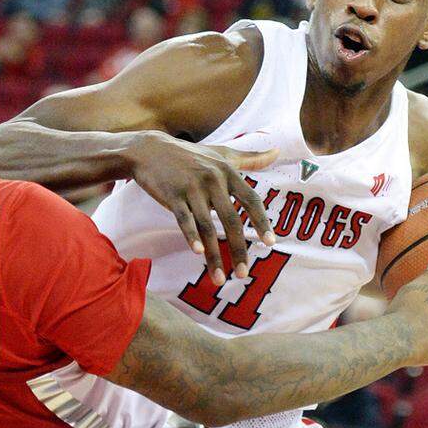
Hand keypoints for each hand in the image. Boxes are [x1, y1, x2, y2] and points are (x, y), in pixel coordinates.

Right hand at [125, 132, 277, 285]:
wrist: (150, 150)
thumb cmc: (189, 155)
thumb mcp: (221, 153)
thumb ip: (250, 158)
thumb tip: (277, 151)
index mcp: (227, 172)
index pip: (250, 199)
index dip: (261, 222)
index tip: (270, 244)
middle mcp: (212, 180)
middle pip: (230, 220)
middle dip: (238, 250)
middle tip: (243, 274)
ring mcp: (191, 188)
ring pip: (207, 226)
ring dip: (213, 255)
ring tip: (219, 278)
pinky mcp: (172, 196)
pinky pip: (184, 220)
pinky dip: (191, 236)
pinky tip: (198, 252)